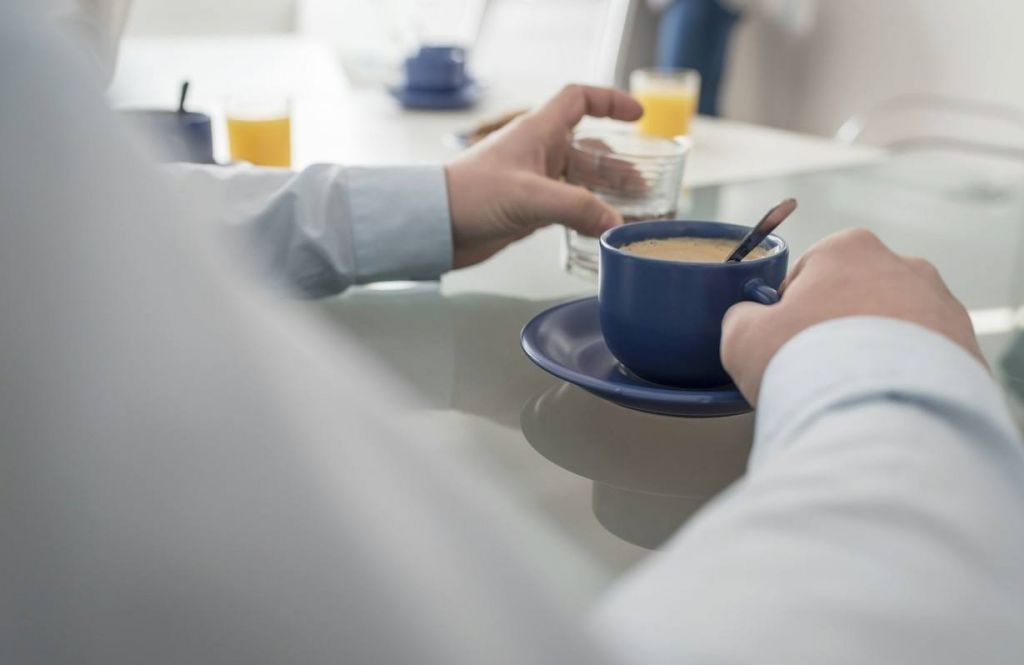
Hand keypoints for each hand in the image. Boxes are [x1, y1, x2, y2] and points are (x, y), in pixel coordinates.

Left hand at [444, 85, 642, 267]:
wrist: (433, 225)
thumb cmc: (470, 196)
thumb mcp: (529, 198)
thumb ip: (576, 208)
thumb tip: (615, 222)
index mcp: (537, 132)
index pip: (578, 100)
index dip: (609, 102)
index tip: (637, 116)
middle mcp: (537, 153)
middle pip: (588, 148)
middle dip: (618, 164)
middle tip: (645, 182)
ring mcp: (532, 182)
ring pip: (579, 181)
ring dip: (606, 192)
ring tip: (635, 208)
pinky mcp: (526, 210)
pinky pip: (566, 206)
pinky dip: (587, 214)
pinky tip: (601, 227)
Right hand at [721, 228, 983, 403]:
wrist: (883, 413)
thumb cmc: (809, 365)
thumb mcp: (741, 337)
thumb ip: (740, 318)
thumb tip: (747, 321)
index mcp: (848, 249)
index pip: (808, 275)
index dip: (788, 312)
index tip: (783, 344)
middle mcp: (904, 266)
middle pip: (854, 299)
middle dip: (835, 331)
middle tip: (814, 372)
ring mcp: (941, 307)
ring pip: (892, 331)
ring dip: (871, 355)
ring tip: (850, 394)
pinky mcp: (966, 350)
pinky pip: (923, 363)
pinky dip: (902, 380)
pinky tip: (882, 404)